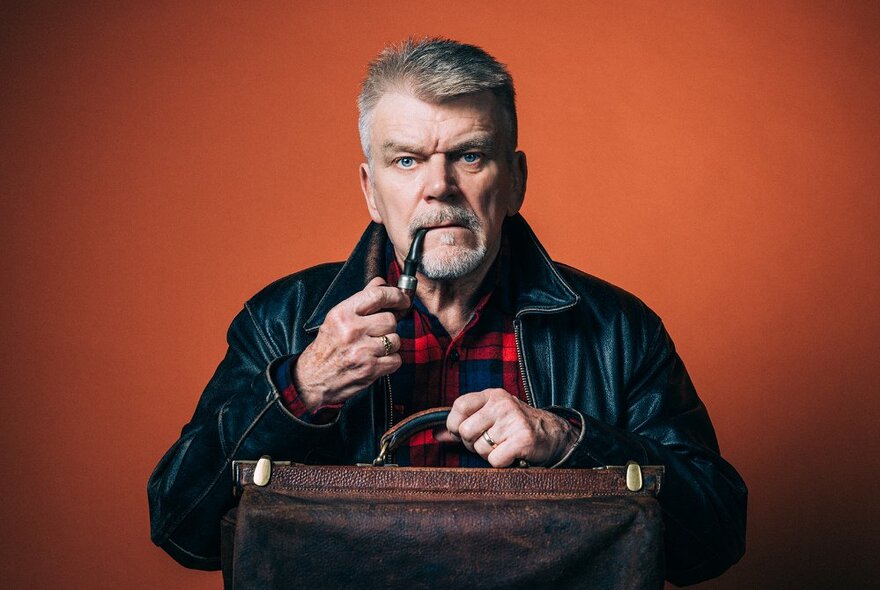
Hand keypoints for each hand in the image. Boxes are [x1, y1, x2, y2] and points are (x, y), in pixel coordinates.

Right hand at [293, 277, 409, 409]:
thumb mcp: (337, 319)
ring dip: (389, 345)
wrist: (311, 379)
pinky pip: (396, 359)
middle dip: (387, 327)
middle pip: (390, 320)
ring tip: (372, 348)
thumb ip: (361, 299)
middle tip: (375, 333)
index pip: (377, 295)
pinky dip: (390, 361)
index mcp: (342, 314)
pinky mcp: (370, 369)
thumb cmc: (326, 348)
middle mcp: (352, 330)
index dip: (396, 295)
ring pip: (395, 340)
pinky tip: (375, 361)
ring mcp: (362, 351)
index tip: (402, 299)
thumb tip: (381, 281)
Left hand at [442, 389, 578, 466]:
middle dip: (472, 444)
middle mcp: (502, 404)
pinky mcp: (523, 439)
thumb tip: (436, 435)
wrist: (553, 434)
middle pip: (466, 431)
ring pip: (480, 448)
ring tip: (503, 446)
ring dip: (488, 454)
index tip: (462, 433)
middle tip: (488, 443)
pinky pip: (495, 460)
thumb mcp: (490, 417)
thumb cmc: (515, 427)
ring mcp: (513, 420)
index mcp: (492, 395)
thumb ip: (463, 424)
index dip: (454, 424)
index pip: (459, 406)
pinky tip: (512, 454)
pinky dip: (501, 463)